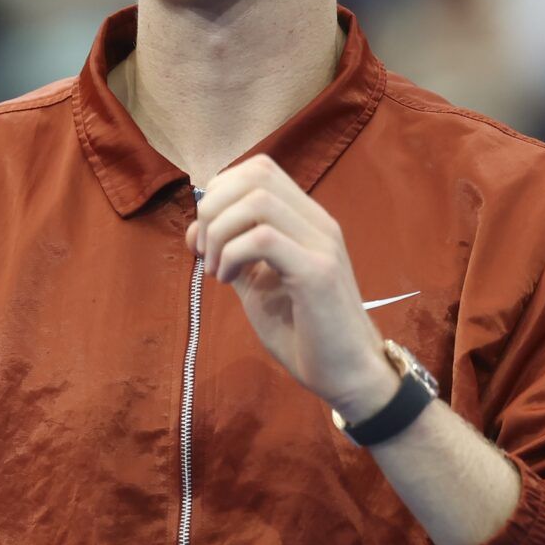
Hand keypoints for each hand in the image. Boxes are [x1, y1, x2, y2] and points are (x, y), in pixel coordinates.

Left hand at [186, 155, 396, 419]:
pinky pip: (264, 239)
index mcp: (306, 221)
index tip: (203, 236)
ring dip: (221, 230)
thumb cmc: (304, 333)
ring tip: (216, 268)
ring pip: (258, 200)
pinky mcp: (318, 272)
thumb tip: (197, 230)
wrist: (347, 375)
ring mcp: (321, 244)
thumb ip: (234, 253)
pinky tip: (227, 280)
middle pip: (256, 174)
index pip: (259, 169)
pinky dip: (233, 254)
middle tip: (204, 250)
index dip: (219, 192)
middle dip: (213, 206)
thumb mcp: (258, 286)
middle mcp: (318, 223)